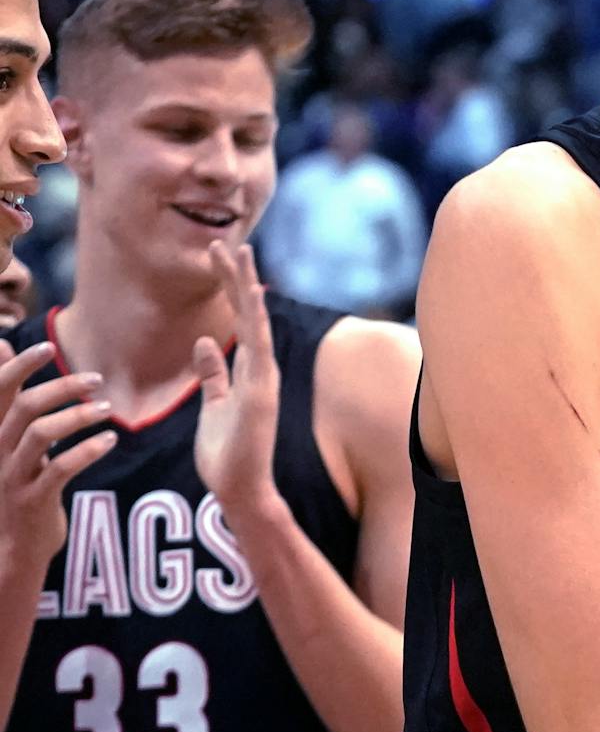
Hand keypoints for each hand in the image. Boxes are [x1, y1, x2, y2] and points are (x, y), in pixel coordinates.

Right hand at [0, 340, 116, 578]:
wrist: (12, 546)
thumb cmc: (17, 481)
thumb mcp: (8, 438)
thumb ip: (7, 398)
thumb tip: (2, 345)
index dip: (19, 366)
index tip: (48, 345)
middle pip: (23, 407)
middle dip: (61, 387)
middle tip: (97, 379)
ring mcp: (12, 476)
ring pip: (39, 435)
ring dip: (77, 417)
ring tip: (107, 410)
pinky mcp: (33, 500)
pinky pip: (60, 469)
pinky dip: (87, 451)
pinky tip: (109, 440)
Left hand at [193, 242, 281, 514]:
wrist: (240, 489)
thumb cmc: (227, 455)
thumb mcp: (213, 406)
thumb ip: (212, 375)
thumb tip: (203, 341)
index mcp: (249, 372)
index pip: (242, 321)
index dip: (232, 289)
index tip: (220, 258)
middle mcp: (261, 370)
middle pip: (251, 313)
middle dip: (237, 277)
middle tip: (226, 242)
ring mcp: (264, 379)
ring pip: (257, 322)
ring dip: (245, 287)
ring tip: (235, 252)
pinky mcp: (261, 391)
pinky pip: (258, 347)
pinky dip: (256, 319)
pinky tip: (251, 292)